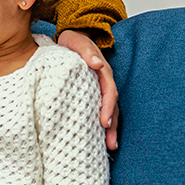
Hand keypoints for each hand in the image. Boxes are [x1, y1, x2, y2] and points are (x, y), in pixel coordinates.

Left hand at [57, 29, 119, 149]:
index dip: (107, 107)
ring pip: (108, 110)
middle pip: (112, 106)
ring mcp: (99, 88)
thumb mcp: (77, 42)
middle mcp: (104, 82)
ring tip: (109, 147)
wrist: (72, 37)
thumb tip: (97, 63)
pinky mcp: (92, 92)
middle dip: (111, 125)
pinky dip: (101, 122)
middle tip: (110, 144)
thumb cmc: (73, 41)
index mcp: (102, 72)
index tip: (104, 122)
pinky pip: (98, 108)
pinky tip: (98, 137)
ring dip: (110, 129)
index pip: (108, 92)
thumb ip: (86, 51)